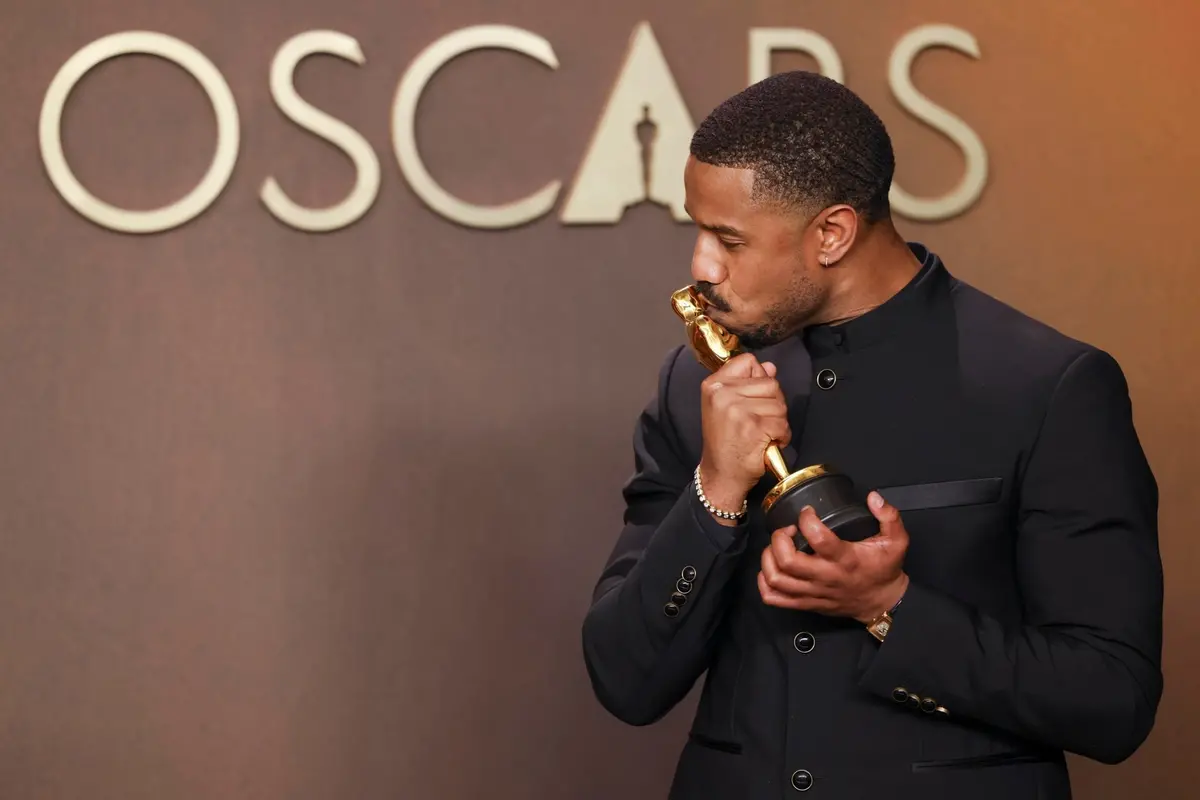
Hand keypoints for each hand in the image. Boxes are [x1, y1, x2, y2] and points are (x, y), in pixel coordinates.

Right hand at [697, 353, 789, 517]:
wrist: (721, 474)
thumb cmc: (725, 442)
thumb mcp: (727, 406)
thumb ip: (748, 383)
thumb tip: (770, 366)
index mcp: (713, 385)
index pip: (748, 361)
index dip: (759, 378)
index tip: (752, 398)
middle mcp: (722, 393)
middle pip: (770, 383)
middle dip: (773, 403)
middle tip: (758, 421)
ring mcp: (737, 409)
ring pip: (779, 404)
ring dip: (778, 421)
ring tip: (762, 433)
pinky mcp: (753, 427)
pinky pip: (782, 423)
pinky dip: (782, 436)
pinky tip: (768, 443)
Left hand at [757, 491, 909, 622]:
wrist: (881, 603)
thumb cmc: (884, 571)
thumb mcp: (896, 541)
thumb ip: (889, 516)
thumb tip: (873, 497)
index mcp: (846, 559)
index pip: (818, 538)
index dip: (806, 520)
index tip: (807, 512)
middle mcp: (826, 577)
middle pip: (788, 561)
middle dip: (780, 538)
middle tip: (787, 529)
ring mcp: (813, 592)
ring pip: (777, 579)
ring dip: (769, 557)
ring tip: (777, 546)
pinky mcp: (806, 603)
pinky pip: (775, 598)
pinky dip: (765, 582)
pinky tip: (771, 568)